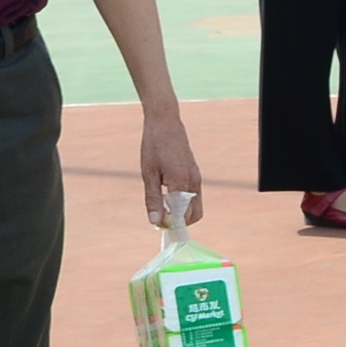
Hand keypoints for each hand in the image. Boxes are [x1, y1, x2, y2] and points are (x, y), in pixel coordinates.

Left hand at [139, 105, 205, 227]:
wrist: (166, 122)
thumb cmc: (154, 145)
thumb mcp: (148, 173)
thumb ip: (153, 199)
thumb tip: (155, 221)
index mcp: (181, 181)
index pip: (181, 215)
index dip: (170, 224)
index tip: (157, 224)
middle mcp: (193, 181)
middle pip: (193, 215)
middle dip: (178, 222)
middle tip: (160, 218)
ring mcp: (197, 177)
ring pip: (195, 207)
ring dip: (181, 213)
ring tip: (162, 206)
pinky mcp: (195, 174)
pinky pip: (194, 197)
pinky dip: (184, 203)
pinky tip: (167, 196)